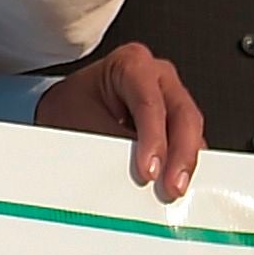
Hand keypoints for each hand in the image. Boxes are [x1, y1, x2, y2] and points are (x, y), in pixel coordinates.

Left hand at [32, 42, 201, 202]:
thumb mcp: (82, 124)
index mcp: (132, 64)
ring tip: (173, 190)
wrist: (62, 110)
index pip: (149, 102)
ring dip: (184, 162)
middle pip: (182, 115)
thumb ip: (111, 146)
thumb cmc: (71, 108)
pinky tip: (173, 184)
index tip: (149, 170)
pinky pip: (186, 144)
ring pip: (190, 131)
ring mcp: (170, 100)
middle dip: (180, 154)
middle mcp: (158, 77)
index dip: (153, 138)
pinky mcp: (174, 125)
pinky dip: (180, 165)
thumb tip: (130, 176)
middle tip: (171, 186)